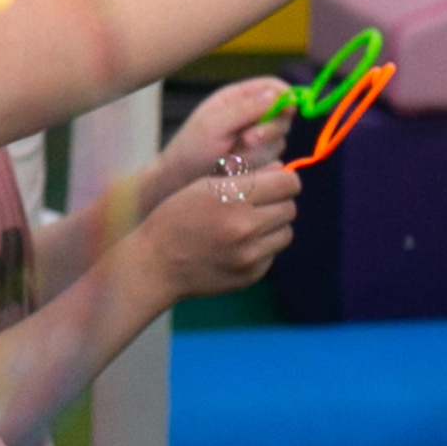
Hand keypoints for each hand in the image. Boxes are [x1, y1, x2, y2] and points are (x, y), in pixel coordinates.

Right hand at [137, 162, 298, 301]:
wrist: (156, 263)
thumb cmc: (177, 216)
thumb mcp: (205, 185)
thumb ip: (247, 176)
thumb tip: (283, 170)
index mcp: (232, 197)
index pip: (288, 183)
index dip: (283, 180)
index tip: (275, 183)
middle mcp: (245, 226)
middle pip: (290, 207)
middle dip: (278, 202)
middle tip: (258, 204)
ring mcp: (249, 255)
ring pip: (286, 232)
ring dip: (273, 226)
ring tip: (250, 225)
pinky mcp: (250, 275)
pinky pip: (272, 254)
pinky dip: (262, 248)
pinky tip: (239, 246)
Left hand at [147, 77, 291, 204]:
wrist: (179, 182)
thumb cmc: (190, 149)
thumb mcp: (214, 125)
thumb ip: (245, 109)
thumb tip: (277, 94)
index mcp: (237, 97)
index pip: (273, 87)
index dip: (285, 96)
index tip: (287, 110)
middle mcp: (250, 115)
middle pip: (283, 115)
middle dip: (268, 130)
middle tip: (247, 140)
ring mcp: (255, 138)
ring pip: (278, 141)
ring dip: (258, 152)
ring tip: (230, 159)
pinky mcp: (257, 159)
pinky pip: (271, 161)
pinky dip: (256, 166)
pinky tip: (235, 169)